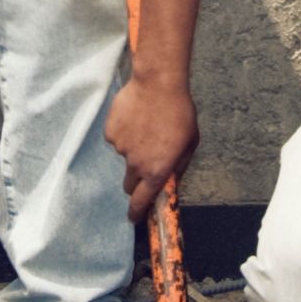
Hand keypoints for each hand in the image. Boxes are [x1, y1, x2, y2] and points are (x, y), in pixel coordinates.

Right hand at [107, 78, 199, 219]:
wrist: (158, 84)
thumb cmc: (179, 112)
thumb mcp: (189, 143)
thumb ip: (178, 166)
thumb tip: (170, 180)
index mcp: (157, 170)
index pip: (142, 201)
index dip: (137, 213)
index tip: (134, 218)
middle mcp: (136, 164)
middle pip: (130, 184)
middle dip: (136, 180)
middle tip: (147, 161)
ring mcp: (120, 149)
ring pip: (125, 156)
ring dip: (133, 149)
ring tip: (146, 126)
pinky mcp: (110, 133)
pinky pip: (117, 139)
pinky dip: (124, 133)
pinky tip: (135, 117)